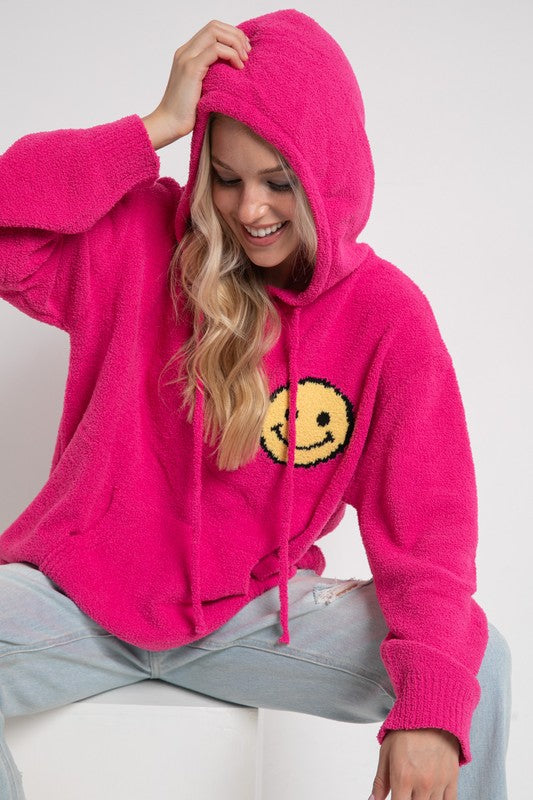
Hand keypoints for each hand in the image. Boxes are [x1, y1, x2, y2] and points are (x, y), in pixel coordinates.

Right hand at [146, 19, 251, 144]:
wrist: (169, 124)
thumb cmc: (187, 112)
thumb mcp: (202, 87)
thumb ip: (212, 73)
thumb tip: (233, 68)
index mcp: (187, 53)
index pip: (212, 29)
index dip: (231, 35)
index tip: (244, 51)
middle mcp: (185, 51)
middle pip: (215, 26)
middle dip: (236, 36)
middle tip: (247, 53)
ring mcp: (187, 58)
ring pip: (215, 33)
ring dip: (235, 43)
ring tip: (244, 60)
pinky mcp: (191, 68)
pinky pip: (215, 50)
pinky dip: (231, 55)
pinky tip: (238, 68)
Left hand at [370, 728, 459, 799]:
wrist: (431, 714)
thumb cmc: (406, 731)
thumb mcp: (386, 752)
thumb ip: (380, 781)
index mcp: (402, 776)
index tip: (395, 797)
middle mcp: (422, 783)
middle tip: (406, 790)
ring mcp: (439, 783)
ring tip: (417, 790)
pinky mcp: (452, 779)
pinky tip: (431, 795)